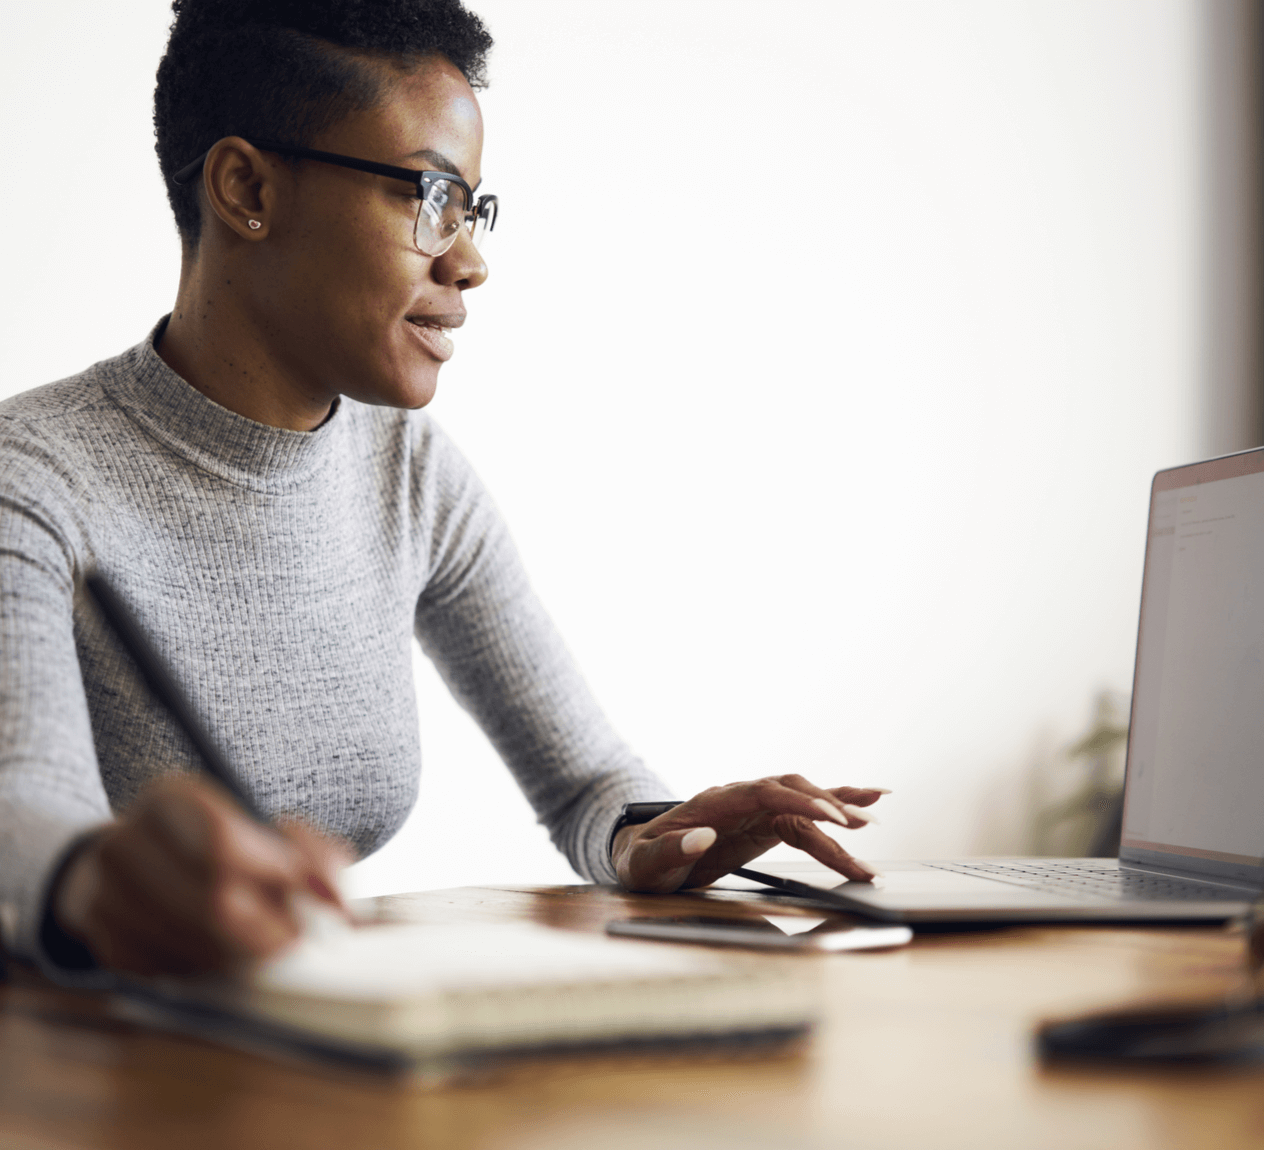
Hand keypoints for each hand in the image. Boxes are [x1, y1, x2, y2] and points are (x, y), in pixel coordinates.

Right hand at [51, 775, 351, 975]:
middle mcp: (128, 843)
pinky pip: (174, 973)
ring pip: (197, 945)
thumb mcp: (261, 826)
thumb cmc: (214, 843)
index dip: (278, 873)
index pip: (223, 839)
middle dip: (271, 927)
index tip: (315, 897)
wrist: (131, 866)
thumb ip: (310, 851)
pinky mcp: (107, 944)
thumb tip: (339, 902)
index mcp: (170, 798)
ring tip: (260, 941)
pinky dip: (210, 969)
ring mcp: (108, 896)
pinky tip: (218, 950)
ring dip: (243, 954)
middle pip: (213, 901)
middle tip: (298, 937)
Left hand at [612, 774, 888, 893]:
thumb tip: (701, 838)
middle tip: (862, 830)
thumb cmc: (641, 861)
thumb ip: (670, 851)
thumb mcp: (644, 864)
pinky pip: (804, 814)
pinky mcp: (764, 823)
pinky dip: (836, 809)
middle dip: (827, 808)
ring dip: (839, 812)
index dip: (799, 803)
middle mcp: (739, 798)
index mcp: (713, 803)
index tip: (831, 818)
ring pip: (804, 803)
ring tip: (875, 820)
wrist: (641, 857)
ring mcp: (754, 808)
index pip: (764, 793)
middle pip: (792, 793)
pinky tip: (867, 808)